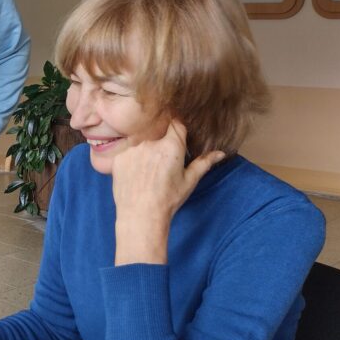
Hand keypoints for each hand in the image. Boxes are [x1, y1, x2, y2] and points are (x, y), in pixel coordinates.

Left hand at [111, 120, 224, 264]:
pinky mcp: (119, 158)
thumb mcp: (189, 181)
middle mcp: (150, 143)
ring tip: (148, 174)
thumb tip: (221, 153)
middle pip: (158, 136)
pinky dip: (132, 161)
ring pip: (142, 144)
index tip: (177, 141)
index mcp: (171, 146)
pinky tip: (136, 176)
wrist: (140, 215)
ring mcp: (132, 150)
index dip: (177, 132)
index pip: (176, 124)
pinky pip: (128, 153)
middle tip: (161, 166)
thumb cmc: (168, 199)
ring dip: (146, 153)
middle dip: (161, 146)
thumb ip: (204, 163)